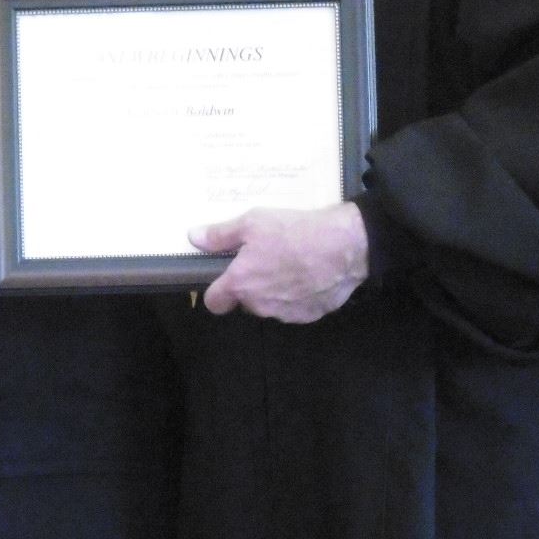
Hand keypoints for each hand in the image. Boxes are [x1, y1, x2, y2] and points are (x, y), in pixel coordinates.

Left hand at [195, 203, 368, 322]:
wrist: (344, 246)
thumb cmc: (294, 231)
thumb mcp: (253, 222)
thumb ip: (221, 235)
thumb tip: (194, 237)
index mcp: (241, 284)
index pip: (214, 303)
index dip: (217, 291)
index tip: (226, 277)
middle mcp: (260, 305)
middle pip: (246, 301)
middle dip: (252, 285)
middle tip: (267, 259)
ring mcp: (286, 314)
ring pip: (271, 306)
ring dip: (276, 291)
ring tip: (292, 264)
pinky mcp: (310, 316)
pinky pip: (296, 308)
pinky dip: (299, 296)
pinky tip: (310, 275)